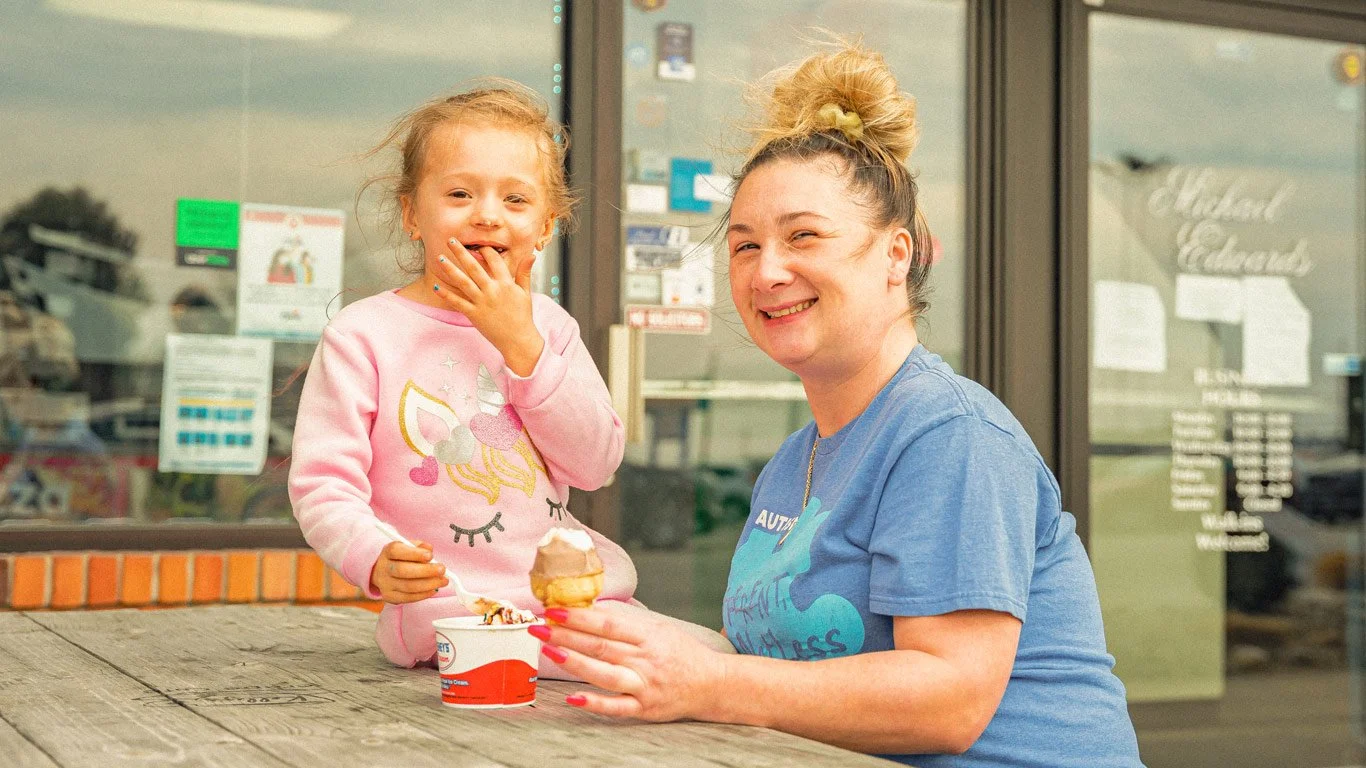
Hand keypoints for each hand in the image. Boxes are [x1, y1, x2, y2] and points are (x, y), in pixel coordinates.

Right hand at [369, 540, 446, 603]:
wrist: (382, 573)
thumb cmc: (401, 558)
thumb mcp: (408, 547)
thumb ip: (419, 546)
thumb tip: (429, 549)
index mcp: (388, 552)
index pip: (397, 551)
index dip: (414, 553)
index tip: (430, 555)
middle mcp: (384, 568)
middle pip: (403, 570)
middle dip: (425, 571)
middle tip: (442, 570)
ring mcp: (385, 584)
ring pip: (408, 586)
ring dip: (429, 584)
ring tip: (443, 581)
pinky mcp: (389, 596)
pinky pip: (408, 598)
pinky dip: (424, 594)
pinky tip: (434, 589)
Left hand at [433, 239, 544, 375]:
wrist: (518, 340)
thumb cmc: (522, 316)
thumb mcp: (525, 293)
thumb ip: (524, 273)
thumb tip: (531, 255)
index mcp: (506, 284)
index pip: (494, 261)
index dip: (486, 250)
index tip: (478, 245)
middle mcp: (493, 290)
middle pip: (474, 267)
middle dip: (461, 252)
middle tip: (450, 240)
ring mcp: (482, 302)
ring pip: (463, 282)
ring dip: (450, 269)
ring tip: (440, 258)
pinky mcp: (474, 314)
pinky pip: (457, 302)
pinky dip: (446, 294)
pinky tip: (436, 286)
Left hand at [533, 607, 729, 721]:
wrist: (712, 684)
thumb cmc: (681, 654)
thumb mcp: (659, 629)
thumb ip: (628, 624)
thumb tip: (590, 611)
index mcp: (648, 636)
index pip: (608, 624)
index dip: (580, 616)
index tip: (554, 609)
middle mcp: (645, 659)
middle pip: (601, 646)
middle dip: (566, 635)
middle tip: (538, 627)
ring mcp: (644, 685)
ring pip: (605, 673)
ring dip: (575, 663)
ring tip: (549, 652)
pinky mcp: (644, 708)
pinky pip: (616, 707)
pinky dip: (595, 703)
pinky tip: (572, 698)